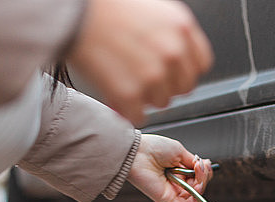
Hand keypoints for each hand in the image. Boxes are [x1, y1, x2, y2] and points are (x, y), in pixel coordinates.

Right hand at [67, 0, 212, 124]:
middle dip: (165, 85)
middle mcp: (173, 52)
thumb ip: (174, 34)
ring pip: (161, 103)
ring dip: (145, 97)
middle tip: (143, 77)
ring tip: (125, 80)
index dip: (183, 70)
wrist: (74, 11)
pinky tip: (117, 96)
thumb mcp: (155, 9)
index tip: (171, 72)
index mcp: (183, 28)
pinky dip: (127, 110)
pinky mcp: (130, 94)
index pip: (200, 66)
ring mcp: (153, 75)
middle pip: (183, 88)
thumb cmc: (107, 6)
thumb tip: (181, 57)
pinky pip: (138, 116)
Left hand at [127, 134, 213, 201]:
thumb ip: (192, 161)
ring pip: (194, 197)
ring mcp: (171, 191)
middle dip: (203, 177)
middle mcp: (176, 182)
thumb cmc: (153, 148)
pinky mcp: (167, 199)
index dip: (203, 172)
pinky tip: (195, 187)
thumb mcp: (179, 151)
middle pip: (197, 187)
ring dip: (201, 186)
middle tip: (200, 167)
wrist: (138, 152)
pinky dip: (195, 199)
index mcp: (178, 171)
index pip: (196, 177)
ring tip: (197, 174)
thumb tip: (204, 166)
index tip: (204, 163)